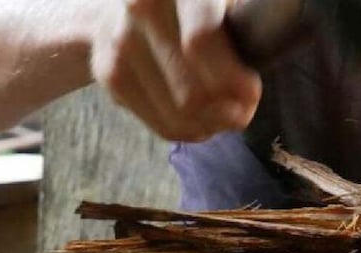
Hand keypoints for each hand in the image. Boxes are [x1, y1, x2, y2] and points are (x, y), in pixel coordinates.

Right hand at [90, 0, 260, 140]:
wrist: (116, 4)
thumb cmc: (190, 8)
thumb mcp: (219, 4)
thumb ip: (244, 28)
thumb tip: (250, 88)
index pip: (200, 42)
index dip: (233, 79)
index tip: (251, 91)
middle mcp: (139, 6)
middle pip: (193, 92)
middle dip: (228, 112)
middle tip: (242, 110)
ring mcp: (119, 42)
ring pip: (180, 116)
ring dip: (212, 126)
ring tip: (224, 116)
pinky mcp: (109, 75)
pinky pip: (163, 126)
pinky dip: (191, 131)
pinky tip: (202, 120)